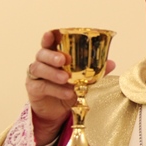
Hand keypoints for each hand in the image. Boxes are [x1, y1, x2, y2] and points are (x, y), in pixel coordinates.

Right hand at [26, 30, 115, 145]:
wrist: (58, 111)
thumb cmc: (69, 88)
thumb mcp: (83, 79)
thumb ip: (95, 71)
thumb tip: (112, 63)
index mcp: (53, 55)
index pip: (48, 43)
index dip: (48, 38)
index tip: (50, 34)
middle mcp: (42, 63)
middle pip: (41, 54)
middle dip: (52, 56)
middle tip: (63, 59)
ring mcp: (35, 76)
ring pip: (39, 69)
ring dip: (53, 73)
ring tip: (66, 78)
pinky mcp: (33, 89)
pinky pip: (42, 86)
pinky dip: (55, 89)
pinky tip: (67, 92)